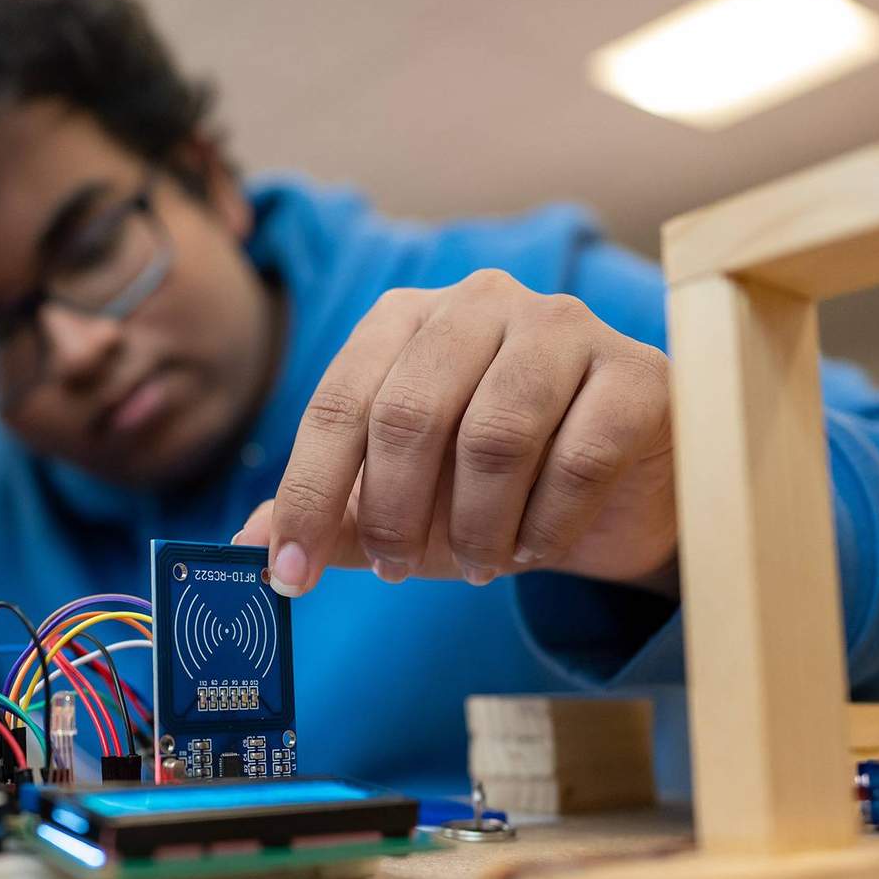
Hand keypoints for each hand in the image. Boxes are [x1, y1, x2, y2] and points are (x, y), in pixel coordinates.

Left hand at [236, 269, 676, 595]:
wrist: (624, 483)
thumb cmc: (497, 480)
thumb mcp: (405, 499)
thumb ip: (333, 512)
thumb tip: (244, 546)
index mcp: (406, 318)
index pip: (339, 402)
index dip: (309, 496)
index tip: (289, 576)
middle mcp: (480, 303)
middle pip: (410, 413)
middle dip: (394, 513)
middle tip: (397, 570)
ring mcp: (563, 328)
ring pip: (495, 438)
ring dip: (474, 526)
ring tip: (476, 562)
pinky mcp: (634, 375)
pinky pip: (576, 460)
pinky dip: (545, 525)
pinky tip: (536, 546)